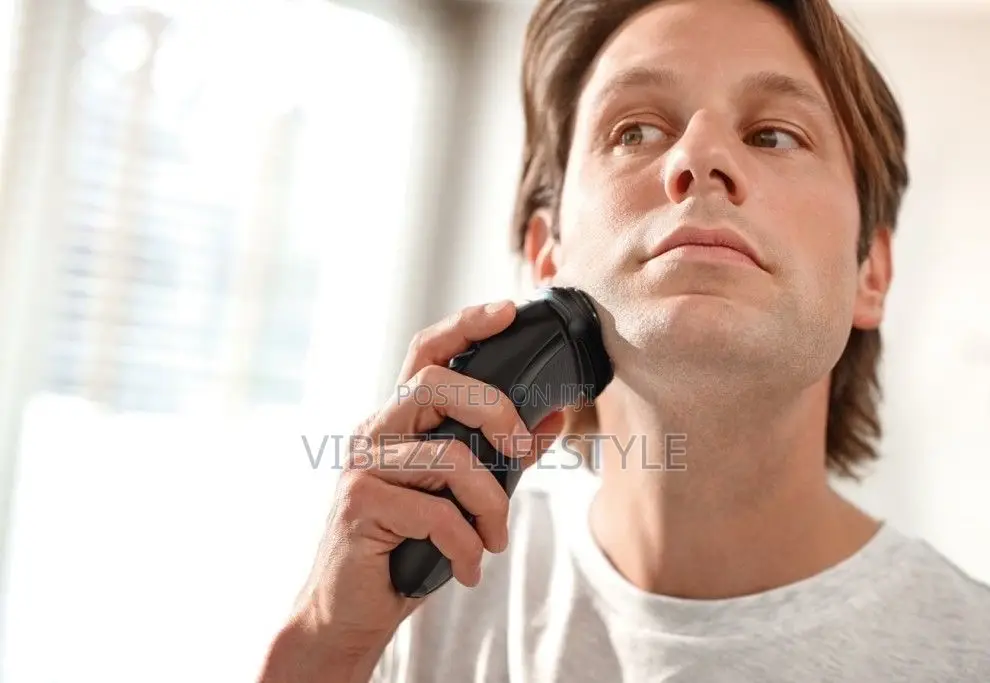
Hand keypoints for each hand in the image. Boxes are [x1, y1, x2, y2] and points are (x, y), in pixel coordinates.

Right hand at [258, 299, 564, 682]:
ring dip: (489, 503)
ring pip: (447, 456)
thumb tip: (553, 416)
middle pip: (436, 384)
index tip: (508, 310)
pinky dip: (465, 544)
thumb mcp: (461, 496)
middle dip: (495, 412)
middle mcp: (374, 430)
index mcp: (397, 420)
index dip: (465, 324)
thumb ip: (503, 455)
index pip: (426, 353)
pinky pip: (435, 512)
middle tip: (521, 451)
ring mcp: (361, 464)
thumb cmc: (405, 547)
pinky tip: (467, 568)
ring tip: (494, 537)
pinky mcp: (358, 503)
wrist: (349, 612)